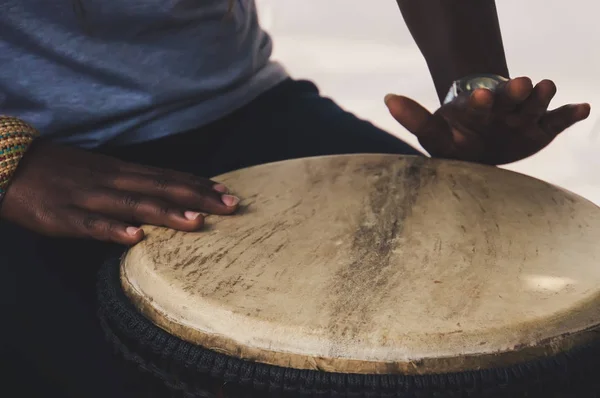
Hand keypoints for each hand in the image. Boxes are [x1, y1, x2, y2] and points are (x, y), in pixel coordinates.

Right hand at [0, 141, 238, 244]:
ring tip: (197, 221)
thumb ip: (133, 184)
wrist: (9, 163)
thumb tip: (166, 196)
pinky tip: (135, 237)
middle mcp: (112, 181)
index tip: (229, 193)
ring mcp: (89, 198)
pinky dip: (113, 229)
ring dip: (166, 213)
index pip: (168, 177)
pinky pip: (90, 225)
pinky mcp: (63, 216)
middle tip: (231, 206)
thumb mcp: (102, 172)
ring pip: (133, 205)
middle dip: (198, 198)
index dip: (199, 185)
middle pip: (161, 189)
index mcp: (122, 172)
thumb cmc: (62, 171)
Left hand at [385, 77, 590, 164]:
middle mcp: (502, 110)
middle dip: (514, 92)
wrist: (480, 143)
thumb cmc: (454, 139)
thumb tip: (387, 97)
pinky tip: (583, 108)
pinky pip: (558, 120)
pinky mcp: (542, 128)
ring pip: (535, 104)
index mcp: (476, 111)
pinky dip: (569, 114)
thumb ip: (414, 119)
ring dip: (541, 96)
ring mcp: (523, 117)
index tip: (480, 95)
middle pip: (510, 98)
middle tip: (519, 84)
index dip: (479, 102)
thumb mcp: (434, 134)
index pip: (477, 106)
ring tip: (546, 87)